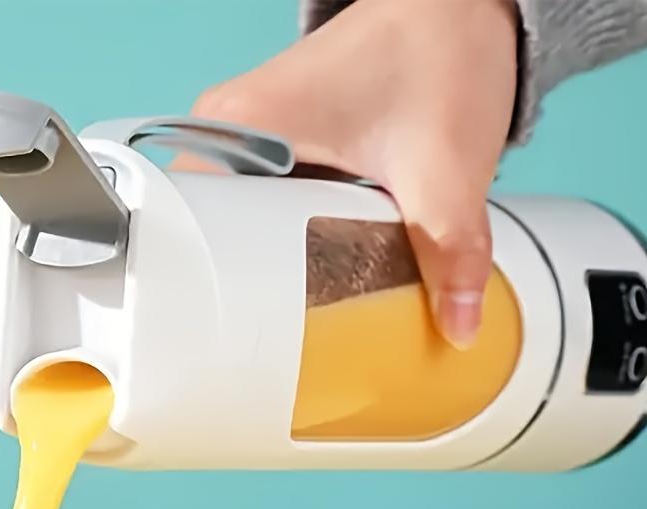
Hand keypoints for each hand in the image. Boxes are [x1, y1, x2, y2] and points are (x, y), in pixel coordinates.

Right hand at [185, 0, 518, 347]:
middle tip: (273, 337)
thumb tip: (458, 327)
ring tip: (289, 314)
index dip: (207, 287)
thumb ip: (451, 255)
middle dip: (242, 287)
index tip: (232, 335)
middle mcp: (229, 127)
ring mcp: (247, 135)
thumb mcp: (446, 171)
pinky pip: (257, 208)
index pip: (188, 224)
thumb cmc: (439, 48)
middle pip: (208, 234)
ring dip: (264, 267)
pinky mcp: (271, 144)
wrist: (458, 2)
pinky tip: (306, 273)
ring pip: (233, 225)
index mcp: (242, 125)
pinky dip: (283, 241)